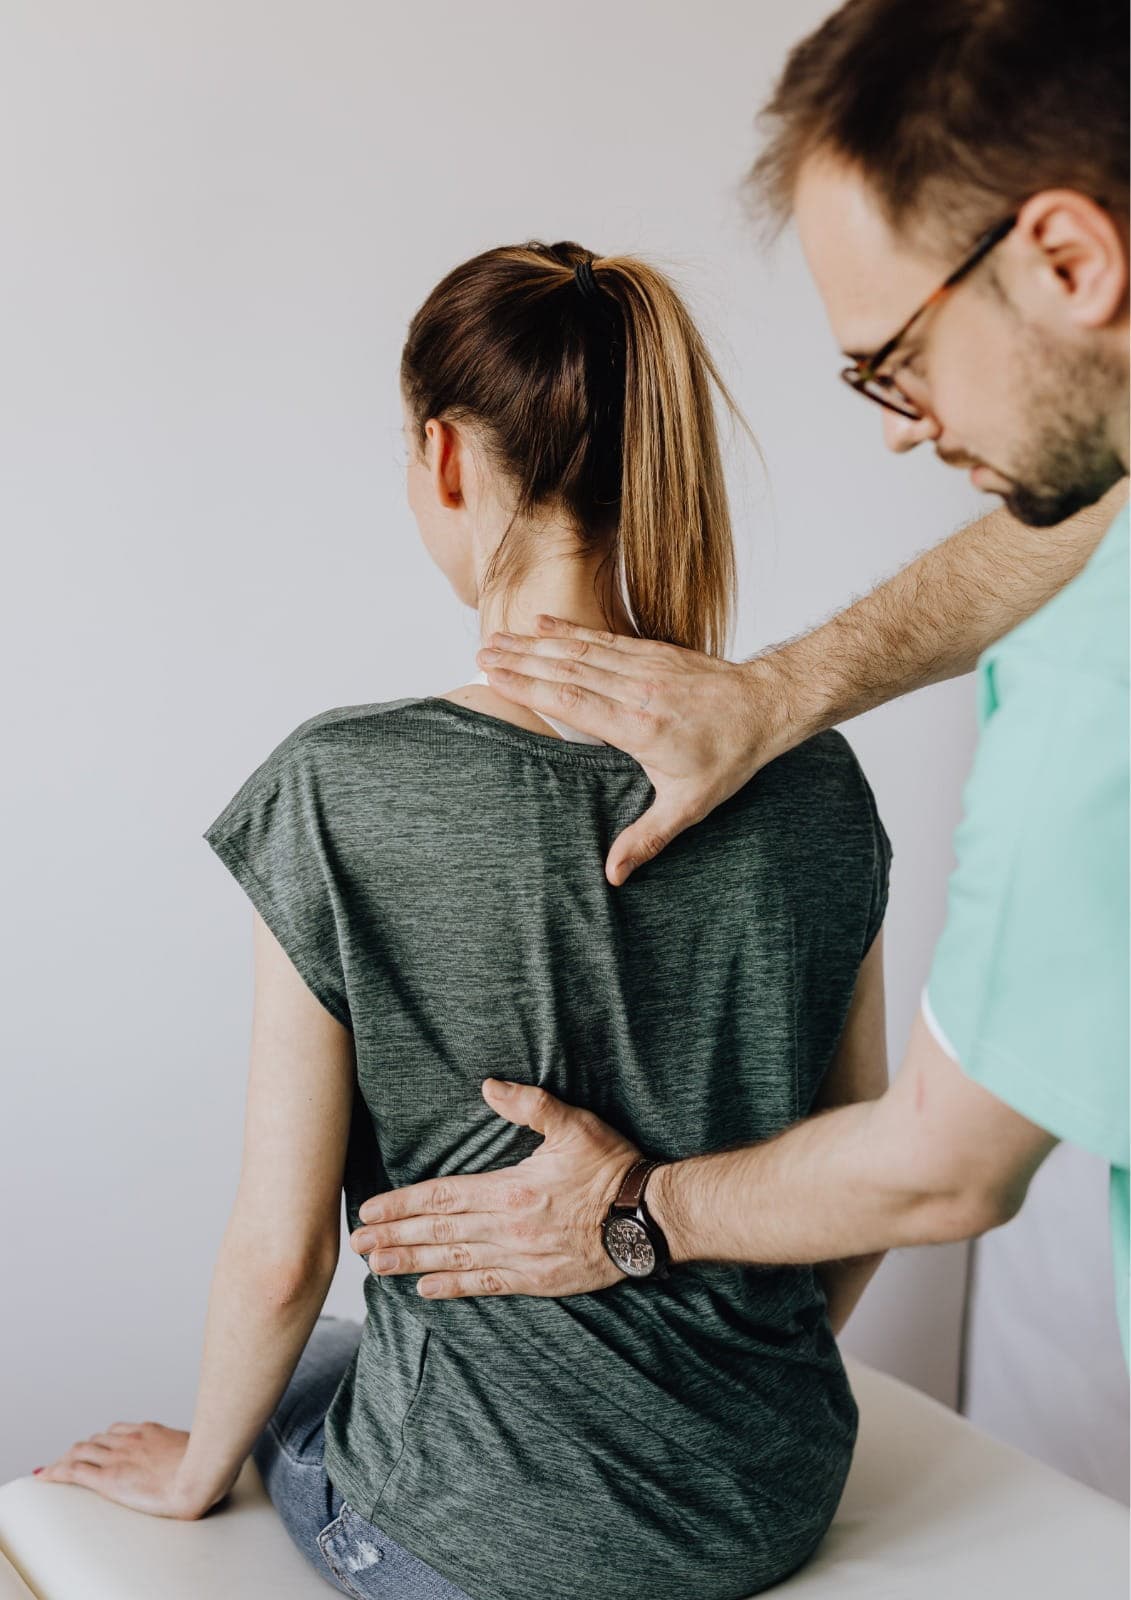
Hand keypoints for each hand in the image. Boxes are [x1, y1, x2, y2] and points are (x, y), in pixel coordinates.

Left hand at [35, 1422, 218, 1519]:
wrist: (202, 1474)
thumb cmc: (207, 1464)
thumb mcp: (197, 1449)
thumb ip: (187, 1450)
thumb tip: (200, 1452)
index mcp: (149, 1432)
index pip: (116, 1431)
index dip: (102, 1440)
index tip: (97, 1446)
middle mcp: (129, 1440)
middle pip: (95, 1440)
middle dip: (81, 1449)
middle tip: (71, 1460)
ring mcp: (118, 1458)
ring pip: (80, 1452)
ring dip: (66, 1459)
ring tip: (55, 1469)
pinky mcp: (109, 1479)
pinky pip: (74, 1472)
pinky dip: (56, 1472)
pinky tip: (46, 1476)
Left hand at [350, 1078, 641, 1297]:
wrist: (648, 1218)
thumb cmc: (612, 1167)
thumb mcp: (574, 1124)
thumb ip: (530, 1105)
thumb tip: (489, 1086)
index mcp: (510, 1189)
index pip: (442, 1198)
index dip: (403, 1204)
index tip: (371, 1210)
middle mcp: (507, 1227)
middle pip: (438, 1233)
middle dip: (394, 1236)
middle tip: (357, 1243)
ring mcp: (520, 1258)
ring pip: (454, 1261)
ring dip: (412, 1263)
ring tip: (377, 1267)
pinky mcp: (536, 1280)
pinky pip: (486, 1285)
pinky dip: (453, 1287)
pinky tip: (426, 1289)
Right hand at [477, 619, 785, 883]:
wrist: (768, 706)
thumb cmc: (729, 757)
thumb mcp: (690, 805)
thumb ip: (648, 837)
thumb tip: (613, 874)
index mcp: (639, 727)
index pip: (571, 703)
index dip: (530, 688)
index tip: (494, 678)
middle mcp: (636, 691)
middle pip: (567, 671)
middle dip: (520, 660)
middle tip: (480, 653)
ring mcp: (645, 667)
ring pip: (581, 650)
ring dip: (537, 642)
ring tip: (499, 636)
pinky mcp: (654, 652)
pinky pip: (604, 638)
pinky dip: (572, 629)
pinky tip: (545, 622)